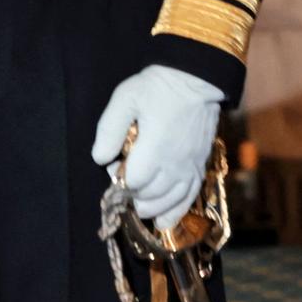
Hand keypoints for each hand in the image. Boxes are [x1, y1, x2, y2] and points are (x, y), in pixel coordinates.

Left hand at [90, 64, 223, 229]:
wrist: (197, 80)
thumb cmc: (158, 87)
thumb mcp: (126, 98)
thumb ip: (109, 129)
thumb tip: (101, 159)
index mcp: (155, 148)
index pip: (133, 182)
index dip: (120, 177)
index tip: (117, 161)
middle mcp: (174, 164)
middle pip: (149, 197)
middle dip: (133, 193)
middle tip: (127, 175)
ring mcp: (189, 167)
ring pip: (168, 203)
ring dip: (150, 207)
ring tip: (138, 200)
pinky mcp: (199, 167)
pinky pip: (189, 198)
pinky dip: (175, 213)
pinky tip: (162, 222)